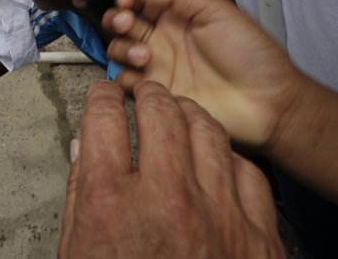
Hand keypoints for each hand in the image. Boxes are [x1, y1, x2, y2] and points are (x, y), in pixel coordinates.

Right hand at [59, 81, 283, 257]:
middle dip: (147, 95)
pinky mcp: (258, 236)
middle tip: (143, 96)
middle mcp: (166, 197)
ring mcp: (218, 215)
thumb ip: (81, 196)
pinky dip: (229, 160)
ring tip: (179, 116)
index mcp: (112, 202)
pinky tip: (217, 162)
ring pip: (208, 131)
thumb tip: (84, 149)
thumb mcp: (79, 251)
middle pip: (160, 111)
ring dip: (189, 116)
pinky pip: (248, 172)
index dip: (101, 97)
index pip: (103, 117)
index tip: (103, 96)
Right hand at [102, 0, 302, 147]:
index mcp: (178, 17)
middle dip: (117, 19)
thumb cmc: (251, 53)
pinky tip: (145, 76)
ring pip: (119, 52)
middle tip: (126, 22)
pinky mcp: (159, 93)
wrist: (267, 100)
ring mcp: (159, 67)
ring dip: (124, 48)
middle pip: (122, 25)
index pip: (140, 2)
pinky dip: (127, 78)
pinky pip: (127, 84)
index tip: (128, 0)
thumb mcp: (217, 11)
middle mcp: (164, 40)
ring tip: (147, 55)